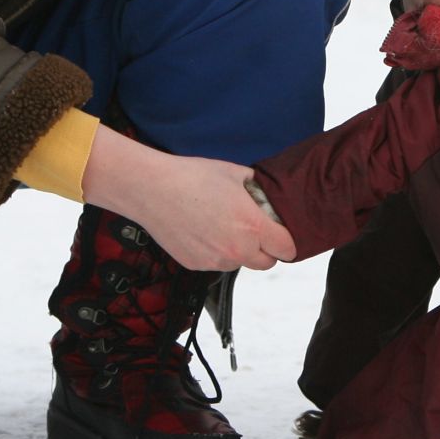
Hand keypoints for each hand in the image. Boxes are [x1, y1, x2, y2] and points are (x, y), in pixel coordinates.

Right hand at [81, 128, 295, 271]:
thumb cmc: (193, 177)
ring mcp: (215, 261)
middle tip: (255, 230)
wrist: (152, 189)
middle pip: (267, 263)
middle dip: (266, 249)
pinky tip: (205, 231)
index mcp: (252, 226)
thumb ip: (258, 188)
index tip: (281, 233)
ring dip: (240, 252)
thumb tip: (267, 194)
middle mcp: (237, 249)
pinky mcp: (195, 265)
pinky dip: (217, 253)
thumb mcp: (236, 173)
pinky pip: (217, 264)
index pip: (286, 249)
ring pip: (240, 264)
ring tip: (224, 226)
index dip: (287, 241)